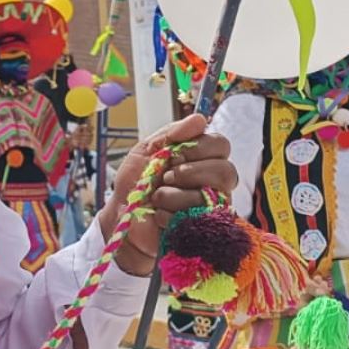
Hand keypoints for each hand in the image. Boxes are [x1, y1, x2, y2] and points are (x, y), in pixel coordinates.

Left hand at [97, 113, 236, 274]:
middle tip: (166, 177)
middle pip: (225, 171)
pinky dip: (169, 215)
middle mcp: (214, 182)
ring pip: (208, 196)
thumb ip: (172, 133)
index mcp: (203, 158)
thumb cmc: (137, 181)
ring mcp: (212, 207)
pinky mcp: (203, 229)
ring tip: (157, 198)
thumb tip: (199, 118)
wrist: (123, 215)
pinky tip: (159, 215)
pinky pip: (196, 219)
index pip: (221, 145)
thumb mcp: (147, 150)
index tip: (174, 154)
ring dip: (173, 195)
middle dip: (188, 173)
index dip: (199, 148)